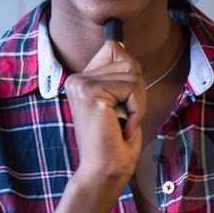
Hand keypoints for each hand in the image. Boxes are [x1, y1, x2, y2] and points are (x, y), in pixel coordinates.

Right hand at [64, 38, 144, 187]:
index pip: (115, 49)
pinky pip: (132, 88)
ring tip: (122, 123)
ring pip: (132, 74)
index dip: (130, 76)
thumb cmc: (115, 142)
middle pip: (127, 60)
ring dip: (137, 103)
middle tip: (123, 118)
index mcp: (80, 80)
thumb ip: (119, 73)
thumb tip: (118, 42)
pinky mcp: (91, 93)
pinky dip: (136, 110)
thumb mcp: (120, 100)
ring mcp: (81, 85)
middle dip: (137, 92)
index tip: (122, 104)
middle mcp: (76, 79)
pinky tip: (122, 126)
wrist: (105, 171)